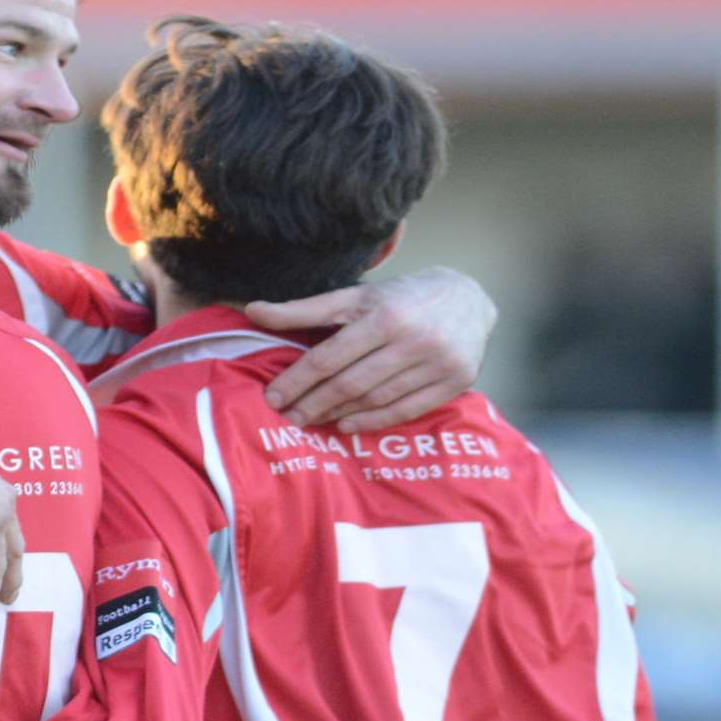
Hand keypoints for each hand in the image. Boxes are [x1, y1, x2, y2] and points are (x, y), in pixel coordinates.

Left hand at [249, 266, 495, 431]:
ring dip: (339, 414)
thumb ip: (304, 309)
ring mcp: (438, 363)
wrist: (468, 298)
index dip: (297, 379)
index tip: (272, 397)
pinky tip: (347, 424)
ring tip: (312, 420)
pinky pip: (406, 410)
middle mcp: (414, 340)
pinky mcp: (456, 381)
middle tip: (287, 417)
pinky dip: (373, 421)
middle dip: (314, 403)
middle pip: (351, 383)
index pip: (330, 356)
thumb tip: (252, 310)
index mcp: (385, 315)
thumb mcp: (354, 296)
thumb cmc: (400, 298)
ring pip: (376, 399)